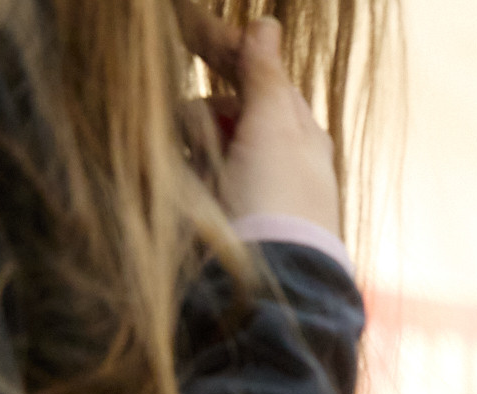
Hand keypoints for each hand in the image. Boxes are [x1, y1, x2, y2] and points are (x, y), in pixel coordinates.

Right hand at [179, 10, 341, 235]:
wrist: (267, 284)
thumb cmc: (279, 199)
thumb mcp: (275, 126)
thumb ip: (265, 75)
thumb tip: (265, 25)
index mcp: (296, 135)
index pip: (255, 79)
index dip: (223, 53)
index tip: (187, 27)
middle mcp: (270, 161)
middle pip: (217, 111)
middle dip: (203, 119)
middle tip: (215, 146)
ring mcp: (240, 192)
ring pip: (196, 145)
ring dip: (191, 153)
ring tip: (207, 186)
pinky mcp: (214, 222)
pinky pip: (183, 181)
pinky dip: (179, 182)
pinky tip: (188, 199)